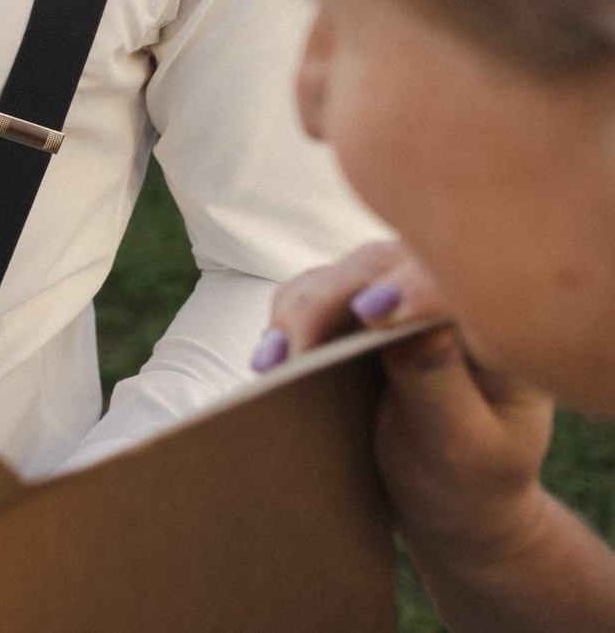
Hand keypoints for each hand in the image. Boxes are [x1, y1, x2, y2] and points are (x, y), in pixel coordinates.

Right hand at [263, 244, 555, 572]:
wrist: (453, 499)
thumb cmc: (472, 479)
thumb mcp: (468, 449)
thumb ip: (441, 386)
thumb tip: (408, 326)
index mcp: (496, 328)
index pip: (452, 288)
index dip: (411, 291)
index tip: (373, 312)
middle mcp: (443, 298)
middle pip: (378, 268)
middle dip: (327, 303)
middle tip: (292, 353)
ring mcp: (394, 300)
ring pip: (336, 277)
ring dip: (297, 312)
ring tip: (270, 363)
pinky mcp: (352, 313)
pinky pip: (311, 296)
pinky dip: (286, 321)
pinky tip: (271, 359)